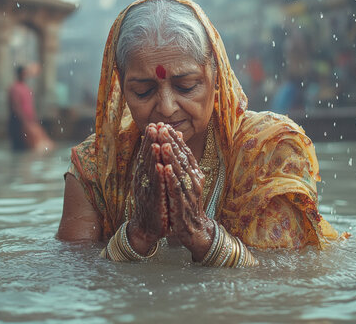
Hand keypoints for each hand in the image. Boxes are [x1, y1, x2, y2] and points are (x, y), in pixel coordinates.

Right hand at [127, 123, 168, 254]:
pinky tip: (160, 167)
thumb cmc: (154, 201)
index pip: (147, 154)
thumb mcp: (155, 181)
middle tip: (153, 126)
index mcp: (145, 175)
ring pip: (150, 171)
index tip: (155, 124)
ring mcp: (147, 191)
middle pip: (147, 158)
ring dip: (152, 156)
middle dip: (150, 142)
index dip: (151, 139)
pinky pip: (156, 187)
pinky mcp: (153, 203)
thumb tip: (163, 143)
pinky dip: (158, 177)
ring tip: (156, 142)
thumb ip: (156, 164)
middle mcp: (143, 181)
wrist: (148, 228)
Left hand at [159, 125, 213, 260]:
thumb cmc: (187, 201)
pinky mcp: (182, 205)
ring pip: (179, 172)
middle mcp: (194, 181)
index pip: (185, 152)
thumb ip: (182, 160)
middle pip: (182, 159)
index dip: (175, 139)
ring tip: (162, 144)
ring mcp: (189, 193)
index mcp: (194, 173)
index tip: (164, 126)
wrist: (193, 229)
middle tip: (162, 129)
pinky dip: (171, 178)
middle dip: (171, 143)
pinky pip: (176, 189)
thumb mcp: (186, 180)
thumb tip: (178, 136)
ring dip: (171, 158)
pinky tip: (164, 169)